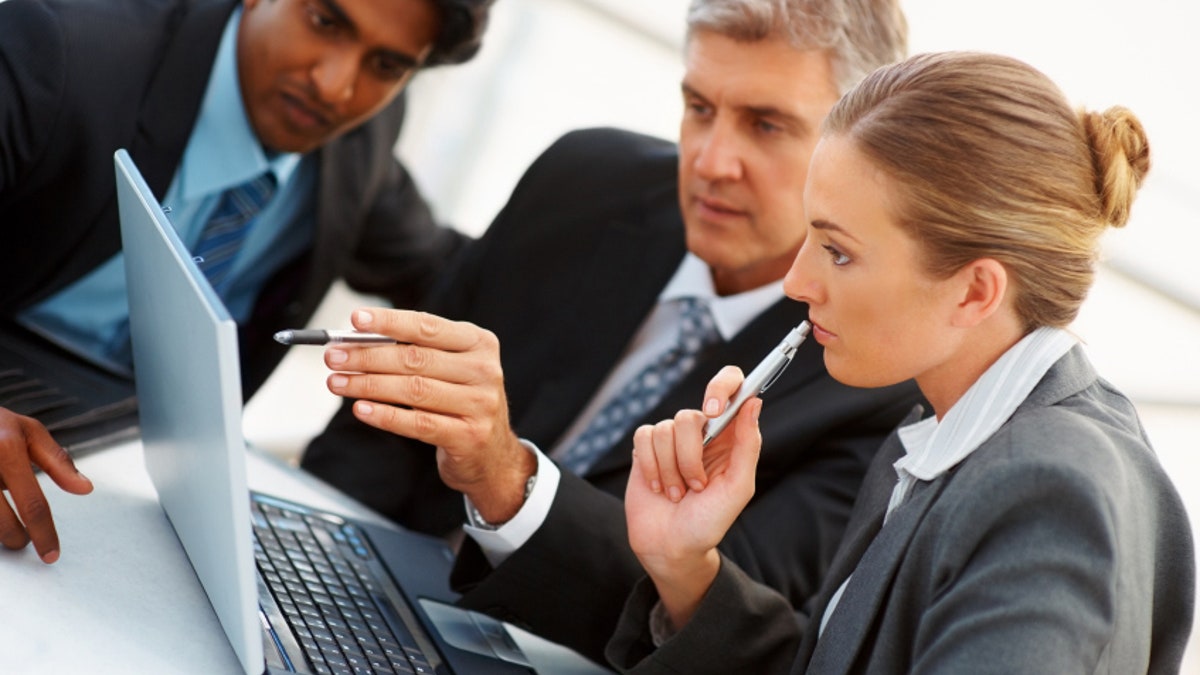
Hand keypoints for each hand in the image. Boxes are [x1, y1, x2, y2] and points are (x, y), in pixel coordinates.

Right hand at [0, 408, 93, 562]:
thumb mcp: (29, 431)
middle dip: (16, 538)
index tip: (51, 554)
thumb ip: (57, 462)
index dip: (44, 534)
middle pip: (1, 523)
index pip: (32, 504)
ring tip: (6, 528)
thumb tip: (85, 489)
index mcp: (7, 449)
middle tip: (23, 539)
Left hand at [324, 308, 532, 522]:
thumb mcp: (451, 368)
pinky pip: (417, 424)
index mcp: (479, 343)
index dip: (389, 322)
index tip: (355, 320)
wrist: (492, 454)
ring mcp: (479, 404)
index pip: (427, 327)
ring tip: (338, 382)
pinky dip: (385, 415)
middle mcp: (484, 370)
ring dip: (368, 385)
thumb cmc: (462, 402)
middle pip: (415, 359)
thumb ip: (415, 352)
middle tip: (335, 357)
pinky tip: (361, 409)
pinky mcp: (468, 436)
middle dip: (367, 356)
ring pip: (413, 390)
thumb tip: (359, 341)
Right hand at [624, 378, 761, 629]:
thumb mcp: (738, 488)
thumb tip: (754, 402)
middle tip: (696, 485)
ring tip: (677, 493)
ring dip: (671, 470)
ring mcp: (672, 439)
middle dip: (690, 458)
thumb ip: (748, 445)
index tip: (713, 410)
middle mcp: (702, 432)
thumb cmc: (709, 522)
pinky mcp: (645, 448)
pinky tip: (657, 488)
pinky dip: (651, 467)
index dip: (722, 386)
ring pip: (665, 429)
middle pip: (690, 416)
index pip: (732, 386)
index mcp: (730, 436)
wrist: (671, 547)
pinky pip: (644, 438)